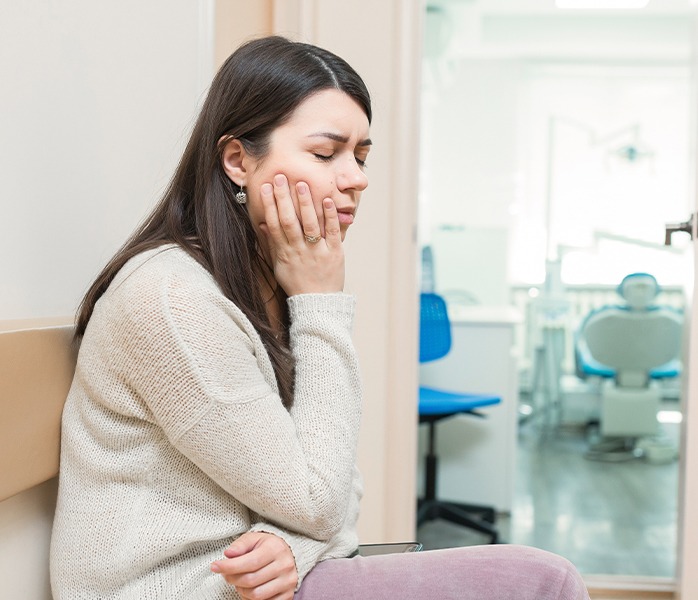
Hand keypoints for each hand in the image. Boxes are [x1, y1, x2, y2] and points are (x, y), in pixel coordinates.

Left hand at [211, 531, 297, 599]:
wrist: (288, 554)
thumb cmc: (266, 547)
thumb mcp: (254, 539)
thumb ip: (240, 545)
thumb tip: (228, 554)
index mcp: (275, 549)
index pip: (249, 562)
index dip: (229, 567)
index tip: (215, 566)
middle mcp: (284, 566)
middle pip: (250, 580)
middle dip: (232, 579)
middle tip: (226, 574)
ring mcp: (288, 582)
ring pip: (255, 595)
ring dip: (241, 590)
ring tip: (239, 581)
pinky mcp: (288, 595)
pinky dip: (251, 598)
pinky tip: (250, 588)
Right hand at [260, 174, 343, 295]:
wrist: (318, 304)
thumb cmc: (297, 284)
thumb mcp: (279, 266)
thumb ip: (272, 244)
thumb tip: (262, 223)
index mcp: (284, 253)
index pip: (274, 225)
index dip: (269, 205)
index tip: (266, 187)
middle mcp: (299, 251)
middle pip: (289, 221)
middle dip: (284, 199)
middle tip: (281, 177)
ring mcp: (317, 252)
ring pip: (309, 225)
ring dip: (305, 204)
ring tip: (302, 184)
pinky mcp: (334, 254)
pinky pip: (331, 233)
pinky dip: (330, 217)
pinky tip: (327, 201)